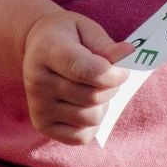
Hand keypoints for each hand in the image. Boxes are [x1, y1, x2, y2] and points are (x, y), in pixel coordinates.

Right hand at [21, 9, 131, 144]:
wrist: (37, 47)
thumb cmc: (69, 37)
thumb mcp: (87, 29)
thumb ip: (106, 45)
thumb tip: (128, 54)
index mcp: (48, 51)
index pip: (86, 70)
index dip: (113, 74)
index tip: (122, 69)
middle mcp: (38, 81)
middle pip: (93, 97)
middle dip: (111, 87)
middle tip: (108, 75)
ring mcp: (38, 106)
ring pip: (91, 118)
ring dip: (103, 104)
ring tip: (94, 89)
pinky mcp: (42, 125)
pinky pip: (82, 136)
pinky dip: (92, 124)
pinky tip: (85, 105)